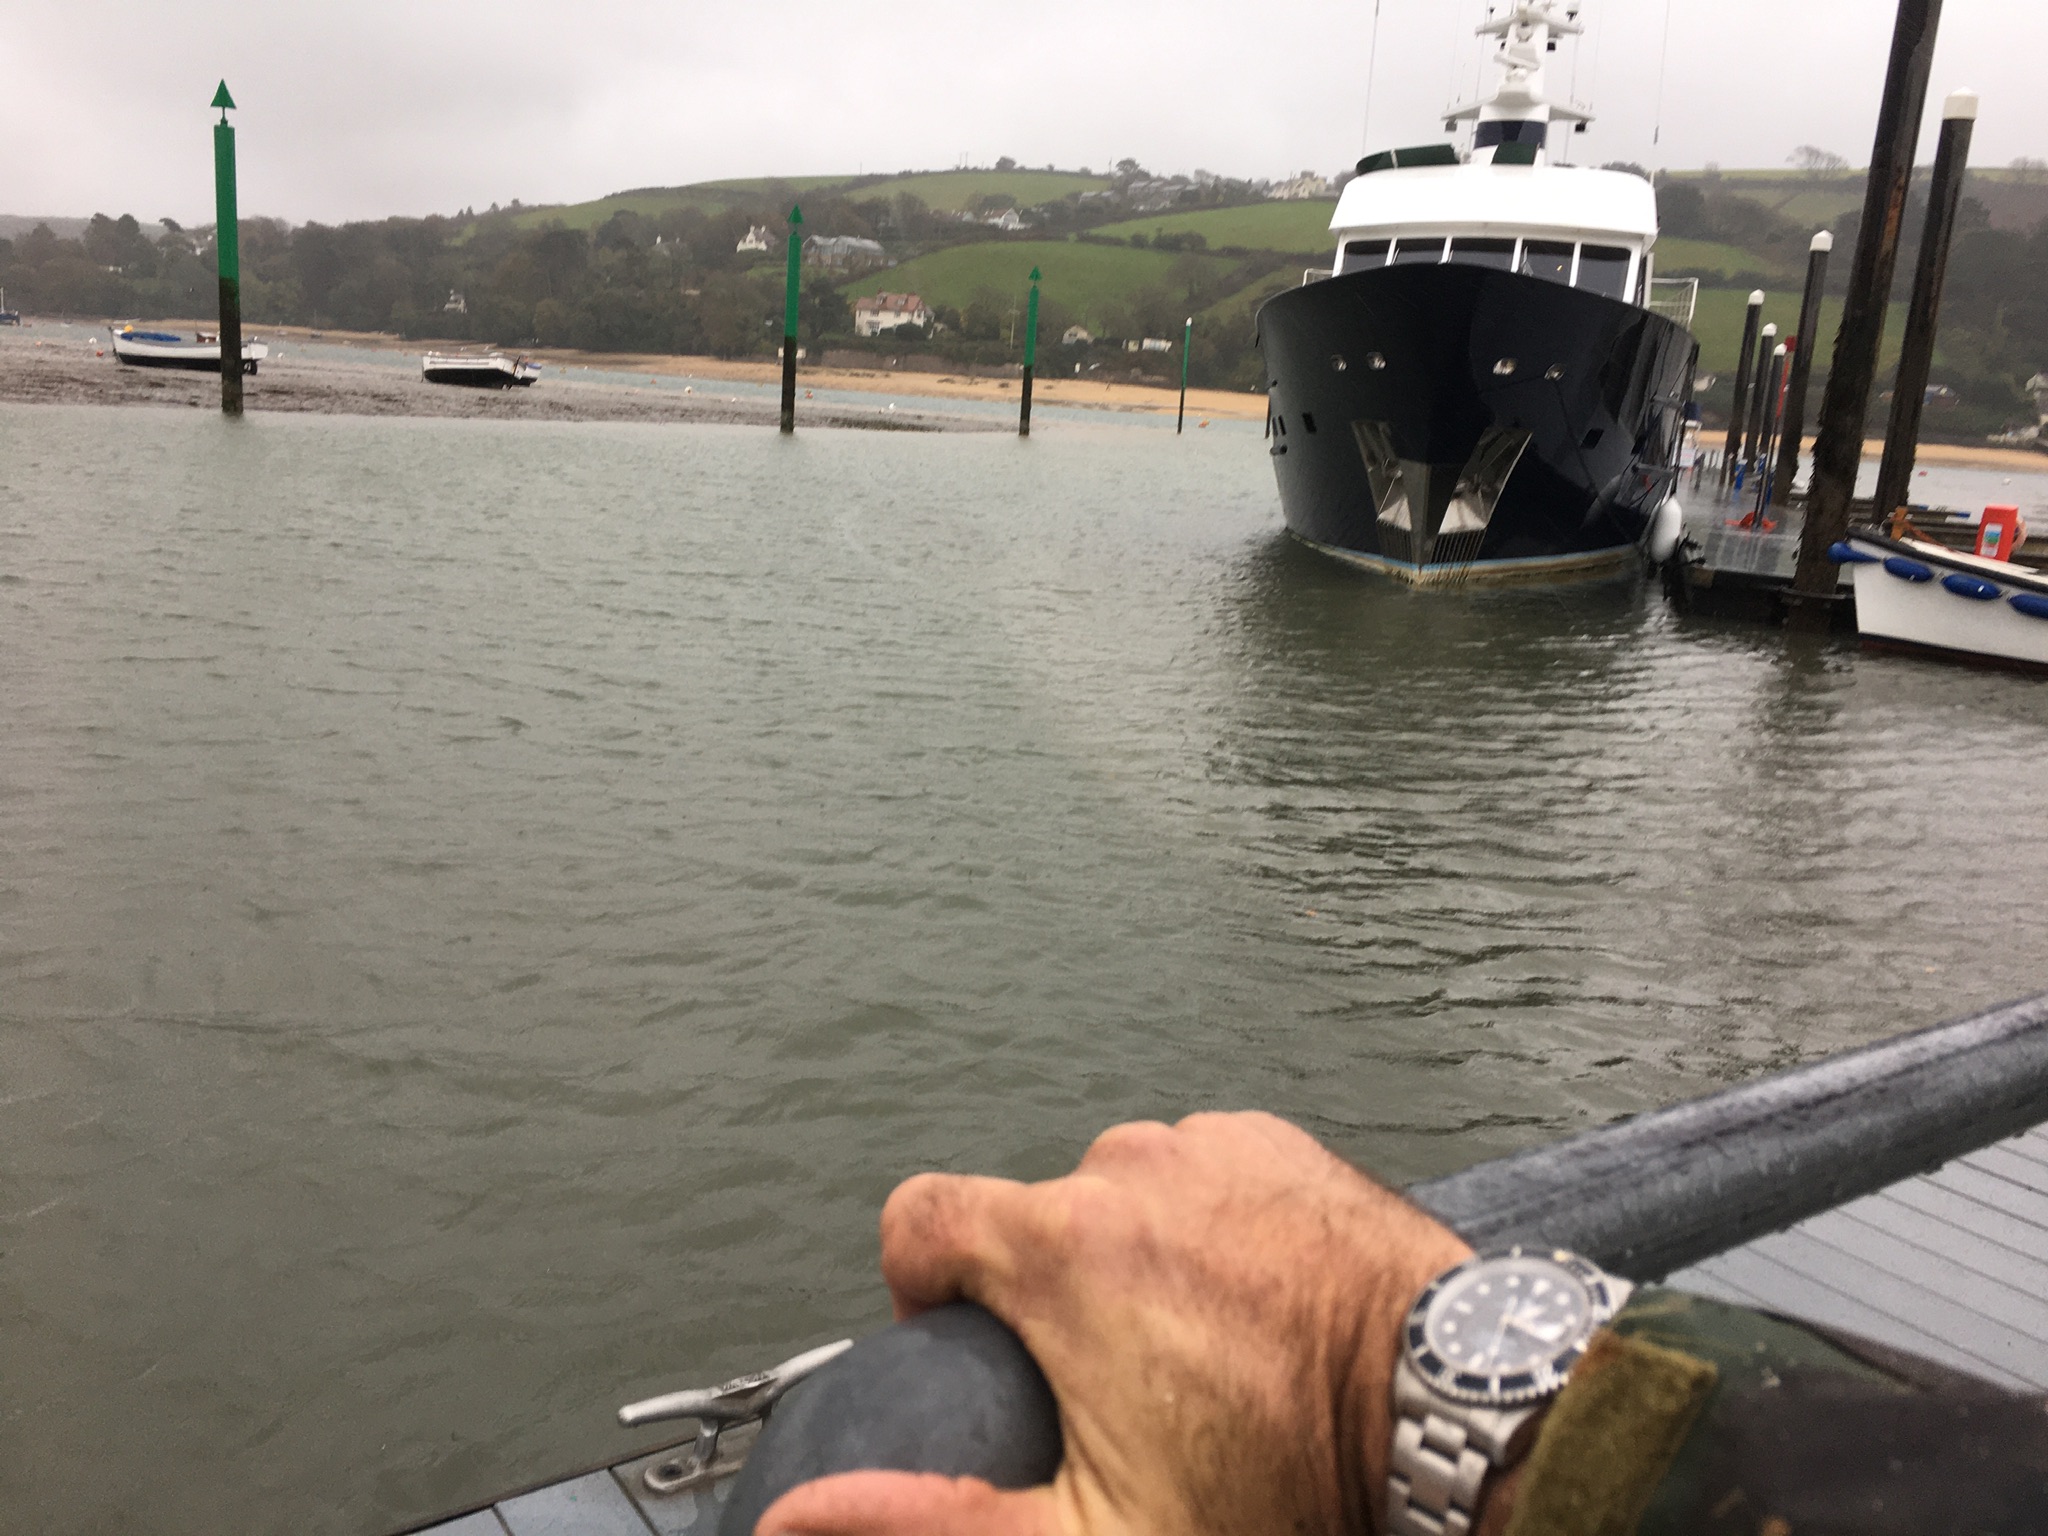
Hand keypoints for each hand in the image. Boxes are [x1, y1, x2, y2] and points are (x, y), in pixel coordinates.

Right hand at [755, 1111, 1472, 1535]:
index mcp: (1061, 1247)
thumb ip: (934, 1521)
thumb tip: (794, 1523)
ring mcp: (1208, 1142)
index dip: (924, 1284)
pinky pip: (1199, 1167)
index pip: (920, 1216)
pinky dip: (1204, 1217)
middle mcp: (1127, 1166)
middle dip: (1050, 1289)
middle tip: (1120, 1380)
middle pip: (1032, 1214)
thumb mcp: (1094, 1534)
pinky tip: (1255, 1292)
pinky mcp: (1275, 1139)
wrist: (1454, 1416)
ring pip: (1119, 1188)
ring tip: (1199, 1340)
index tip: (972, 1344)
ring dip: (1131, 1249)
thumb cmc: (1280, 1482)